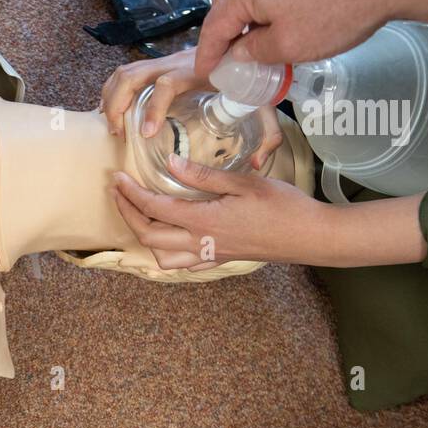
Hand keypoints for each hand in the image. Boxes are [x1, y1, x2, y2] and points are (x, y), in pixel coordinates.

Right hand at [101, 50, 280, 168]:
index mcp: (200, 72)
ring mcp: (166, 61)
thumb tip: (257, 163)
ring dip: (112, 98)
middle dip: (118, 105)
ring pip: (125, 72)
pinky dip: (114, 90)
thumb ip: (268, 135)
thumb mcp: (265, 105)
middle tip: (119, 134)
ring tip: (114, 126)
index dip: (153, 109)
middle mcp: (177, 63)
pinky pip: (128, 71)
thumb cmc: (254, 77)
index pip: (166, 85)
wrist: (251, 44)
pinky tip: (115, 111)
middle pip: (133, 75)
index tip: (147, 134)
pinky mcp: (161, 62)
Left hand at [111, 154, 328, 268]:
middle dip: (127, 215)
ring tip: (138, 214)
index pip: (154, 209)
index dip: (130, 194)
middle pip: (149, 237)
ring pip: (162, 258)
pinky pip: (183, 263)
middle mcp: (201, 243)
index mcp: (204, 221)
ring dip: (144, 238)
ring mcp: (210, 255)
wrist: (311, 236)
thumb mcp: (244, 183)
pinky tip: (168, 236)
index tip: (117, 178)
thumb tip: (171, 164)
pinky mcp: (221, 258)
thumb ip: (204, 175)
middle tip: (118, 193)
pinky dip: (166, 252)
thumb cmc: (283, 206)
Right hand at [193, 0, 407, 78]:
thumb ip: (256, 51)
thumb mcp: (290, 46)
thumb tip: (240, 51)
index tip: (205, 73)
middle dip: (224, 29)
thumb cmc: (337, 13)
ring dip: (249, 10)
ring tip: (258, 33)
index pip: (214, 26)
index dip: (208, 54)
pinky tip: (288, 9)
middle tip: (229, 54)